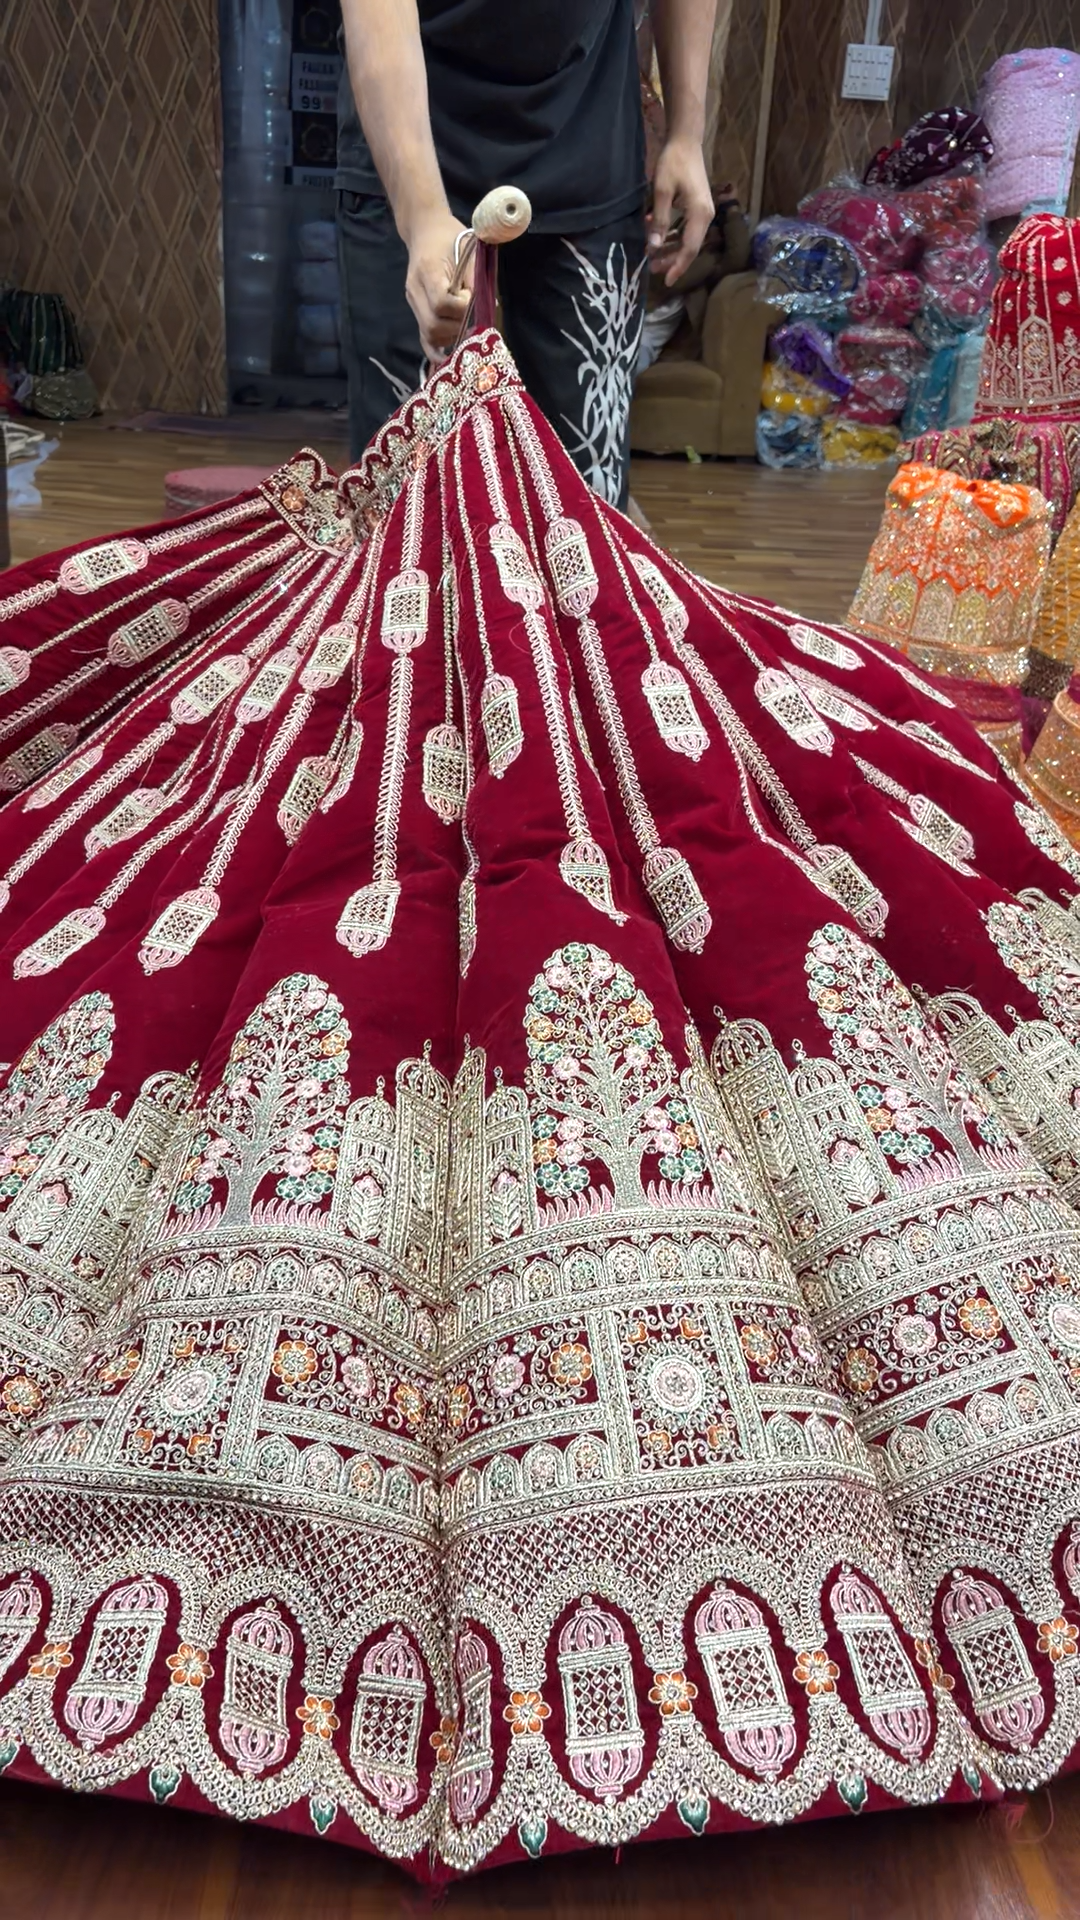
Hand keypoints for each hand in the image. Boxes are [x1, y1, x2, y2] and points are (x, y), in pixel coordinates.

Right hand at [404, 208, 472, 360]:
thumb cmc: (450, 236)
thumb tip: (488, 307)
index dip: (462, 308)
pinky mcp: (416, 310)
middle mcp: (415, 289)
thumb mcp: (468, 248)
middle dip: (458, 326)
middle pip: (434, 324)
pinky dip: (436, 349)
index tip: (472, 300)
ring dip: (452, 336)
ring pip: (430, 334)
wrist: (425, 230)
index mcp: (428, 270)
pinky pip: (424, 337)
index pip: (442, 302)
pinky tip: (448, 356)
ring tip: (466, 324)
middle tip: (473, 317)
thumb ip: (476, 279)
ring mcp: (413, 302)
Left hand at [647, 136, 714, 285]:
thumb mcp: (662, 191)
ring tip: (652, 256)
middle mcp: (705, 216)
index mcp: (700, 214)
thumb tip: (654, 247)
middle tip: (653, 269)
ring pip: (688, 239)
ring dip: (670, 249)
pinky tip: (655, 234)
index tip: (666, 281)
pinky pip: (686, 229)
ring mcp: (703, 212)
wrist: (686, 141)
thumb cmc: (673, 163)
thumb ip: (660, 220)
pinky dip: (672, 234)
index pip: (690, 248)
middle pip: (690, 247)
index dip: (678, 266)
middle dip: (672, 260)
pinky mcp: (698, 207)